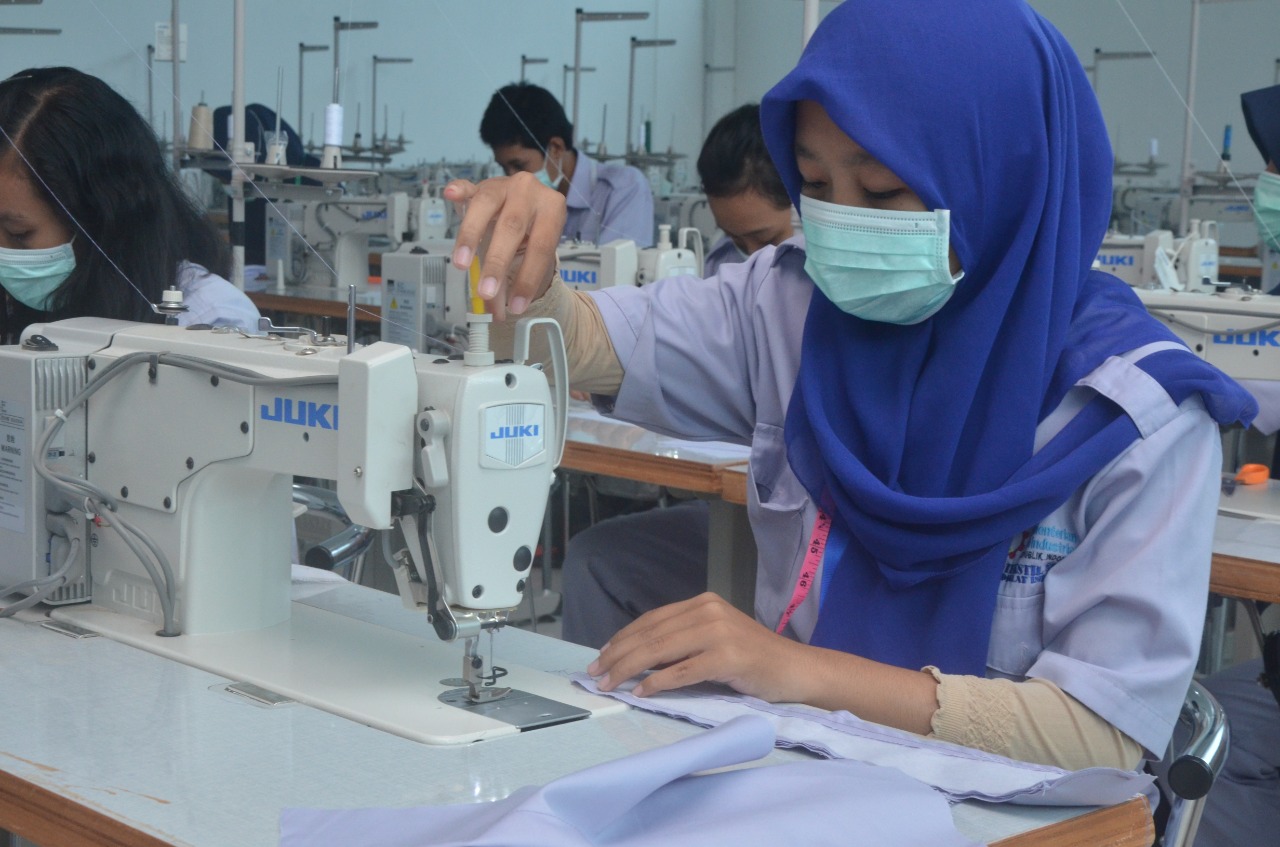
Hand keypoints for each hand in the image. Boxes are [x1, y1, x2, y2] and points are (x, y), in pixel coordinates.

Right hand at [444, 174, 565, 319]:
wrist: (529, 203)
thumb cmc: (532, 233)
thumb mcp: (534, 253)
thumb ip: (518, 279)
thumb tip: (498, 314)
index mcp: (552, 208)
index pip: (541, 248)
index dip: (527, 280)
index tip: (515, 306)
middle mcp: (530, 191)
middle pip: (513, 227)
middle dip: (497, 264)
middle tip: (486, 292)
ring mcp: (503, 185)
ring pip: (486, 206)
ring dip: (470, 236)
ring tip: (461, 264)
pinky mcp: (481, 186)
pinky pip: (468, 187)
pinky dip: (458, 191)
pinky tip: (450, 194)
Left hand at [587, 592, 809, 701]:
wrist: (797, 670)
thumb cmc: (755, 660)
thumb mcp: (716, 639)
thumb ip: (684, 640)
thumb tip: (639, 656)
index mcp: (703, 602)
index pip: (652, 619)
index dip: (623, 637)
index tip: (602, 655)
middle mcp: (708, 611)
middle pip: (651, 633)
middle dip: (618, 654)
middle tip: (596, 673)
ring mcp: (719, 632)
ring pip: (660, 650)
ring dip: (629, 669)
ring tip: (610, 684)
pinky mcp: (728, 657)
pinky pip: (682, 671)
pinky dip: (657, 682)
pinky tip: (640, 691)